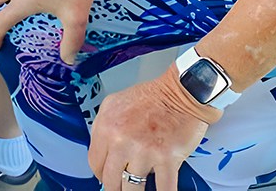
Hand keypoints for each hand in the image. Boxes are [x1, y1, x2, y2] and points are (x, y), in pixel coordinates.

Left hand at [89, 70, 217, 190]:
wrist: (181, 94)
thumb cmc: (151, 98)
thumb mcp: (114, 104)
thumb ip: (103, 127)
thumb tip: (100, 152)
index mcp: (106, 127)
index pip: (94, 161)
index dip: (100, 173)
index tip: (105, 177)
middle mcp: (121, 141)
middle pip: (110, 178)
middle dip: (114, 187)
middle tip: (119, 188)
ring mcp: (144, 152)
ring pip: (132, 187)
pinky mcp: (167, 160)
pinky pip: (164, 189)